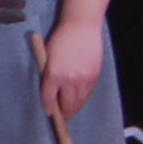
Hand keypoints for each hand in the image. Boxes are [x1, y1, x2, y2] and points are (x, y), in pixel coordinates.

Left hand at [41, 11, 111, 125]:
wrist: (82, 27)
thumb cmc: (60, 38)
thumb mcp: (48, 56)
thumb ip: (48, 74)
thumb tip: (50, 91)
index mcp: (54, 74)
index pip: (48, 98)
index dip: (48, 108)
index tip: (48, 113)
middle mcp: (69, 80)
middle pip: (66, 105)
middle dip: (63, 113)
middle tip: (61, 116)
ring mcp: (84, 79)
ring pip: (79, 102)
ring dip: (74, 108)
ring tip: (70, 111)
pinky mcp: (94, 77)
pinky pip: (88, 94)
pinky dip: (82, 99)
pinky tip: (79, 100)